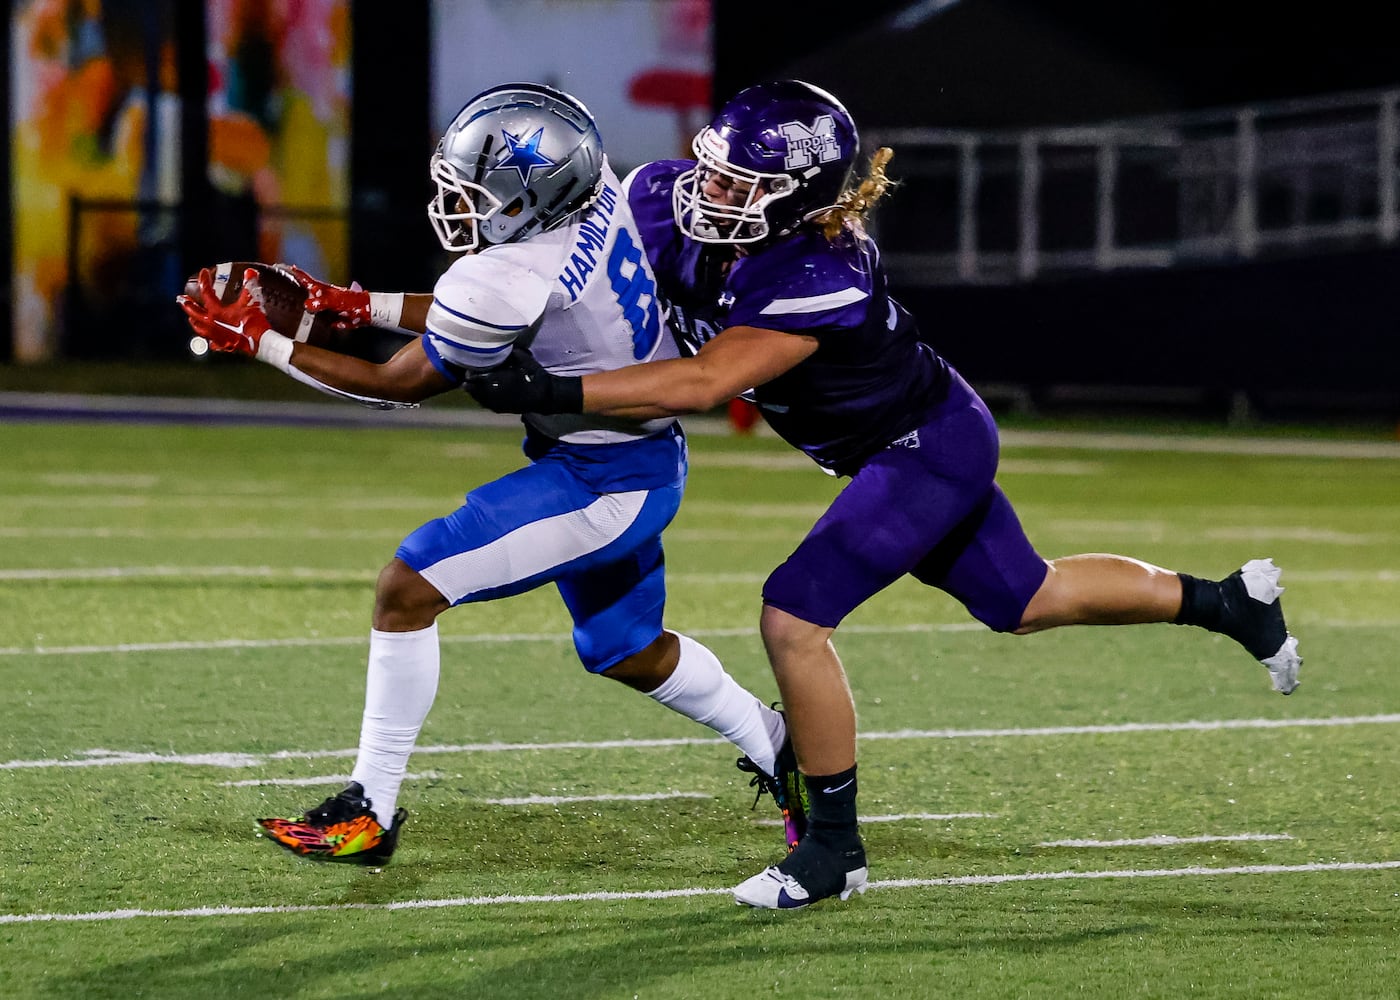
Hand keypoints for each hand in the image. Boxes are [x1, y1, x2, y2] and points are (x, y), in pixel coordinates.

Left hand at [176, 268, 271, 356]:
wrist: (259, 342)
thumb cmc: (252, 322)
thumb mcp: (251, 301)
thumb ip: (249, 285)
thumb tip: (250, 272)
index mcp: (216, 311)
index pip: (206, 292)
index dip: (204, 281)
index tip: (204, 272)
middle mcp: (211, 323)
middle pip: (194, 312)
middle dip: (187, 304)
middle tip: (181, 298)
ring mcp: (215, 335)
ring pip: (199, 328)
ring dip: (194, 321)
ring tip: (191, 318)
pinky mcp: (223, 345)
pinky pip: (213, 343)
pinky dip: (211, 340)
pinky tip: (211, 341)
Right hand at [276, 263, 370, 329]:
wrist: (366, 313)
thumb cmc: (351, 303)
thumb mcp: (333, 301)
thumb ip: (320, 303)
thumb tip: (307, 304)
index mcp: (322, 290)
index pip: (306, 280)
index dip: (296, 274)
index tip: (285, 267)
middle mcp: (324, 296)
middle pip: (307, 292)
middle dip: (296, 290)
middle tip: (286, 287)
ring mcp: (328, 306)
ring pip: (312, 305)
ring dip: (304, 306)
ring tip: (294, 307)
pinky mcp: (332, 315)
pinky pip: (320, 318)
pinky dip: (314, 320)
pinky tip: (309, 324)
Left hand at [463, 346, 582, 413]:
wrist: (545, 396)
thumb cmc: (535, 377)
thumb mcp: (526, 361)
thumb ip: (514, 353)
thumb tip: (506, 345)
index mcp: (499, 381)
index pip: (478, 378)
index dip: (471, 374)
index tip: (468, 368)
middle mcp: (495, 394)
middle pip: (475, 390)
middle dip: (470, 383)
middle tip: (466, 376)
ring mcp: (497, 404)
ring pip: (479, 399)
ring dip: (473, 392)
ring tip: (469, 385)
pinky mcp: (501, 409)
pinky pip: (485, 405)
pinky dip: (480, 399)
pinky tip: (479, 395)